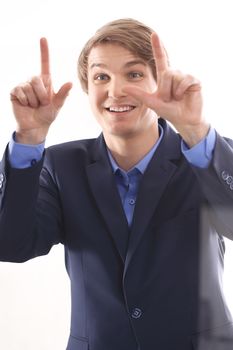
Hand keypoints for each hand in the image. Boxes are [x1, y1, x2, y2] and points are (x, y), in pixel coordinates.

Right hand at [10, 38, 72, 143]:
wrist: (35, 127)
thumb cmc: (47, 115)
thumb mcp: (57, 106)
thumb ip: (62, 94)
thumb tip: (70, 83)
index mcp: (46, 82)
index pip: (44, 63)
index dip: (44, 51)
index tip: (43, 38)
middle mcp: (34, 81)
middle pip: (36, 78)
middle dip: (41, 94)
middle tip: (42, 104)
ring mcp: (24, 85)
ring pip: (29, 87)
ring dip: (34, 100)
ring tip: (34, 106)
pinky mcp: (15, 91)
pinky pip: (20, 91)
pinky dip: (25, 100)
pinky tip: (25, 105)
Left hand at [123, 32, 208, 146]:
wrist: (184, 120)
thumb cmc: (169, 111)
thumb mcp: (152, 103)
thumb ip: (139, 95)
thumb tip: (123, 88)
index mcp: (165, 77)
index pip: (161, 59)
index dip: (157, 47)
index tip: (154, 34)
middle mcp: (175, 74)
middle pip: (166, 73)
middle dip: (164, 90)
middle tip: (168, 99)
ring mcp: (185, 77)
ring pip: (174, 76)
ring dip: (173, 92)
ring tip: (177, 99)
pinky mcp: (194, 81)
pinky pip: (185, 81)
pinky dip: (181, 91)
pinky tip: (184, 96)